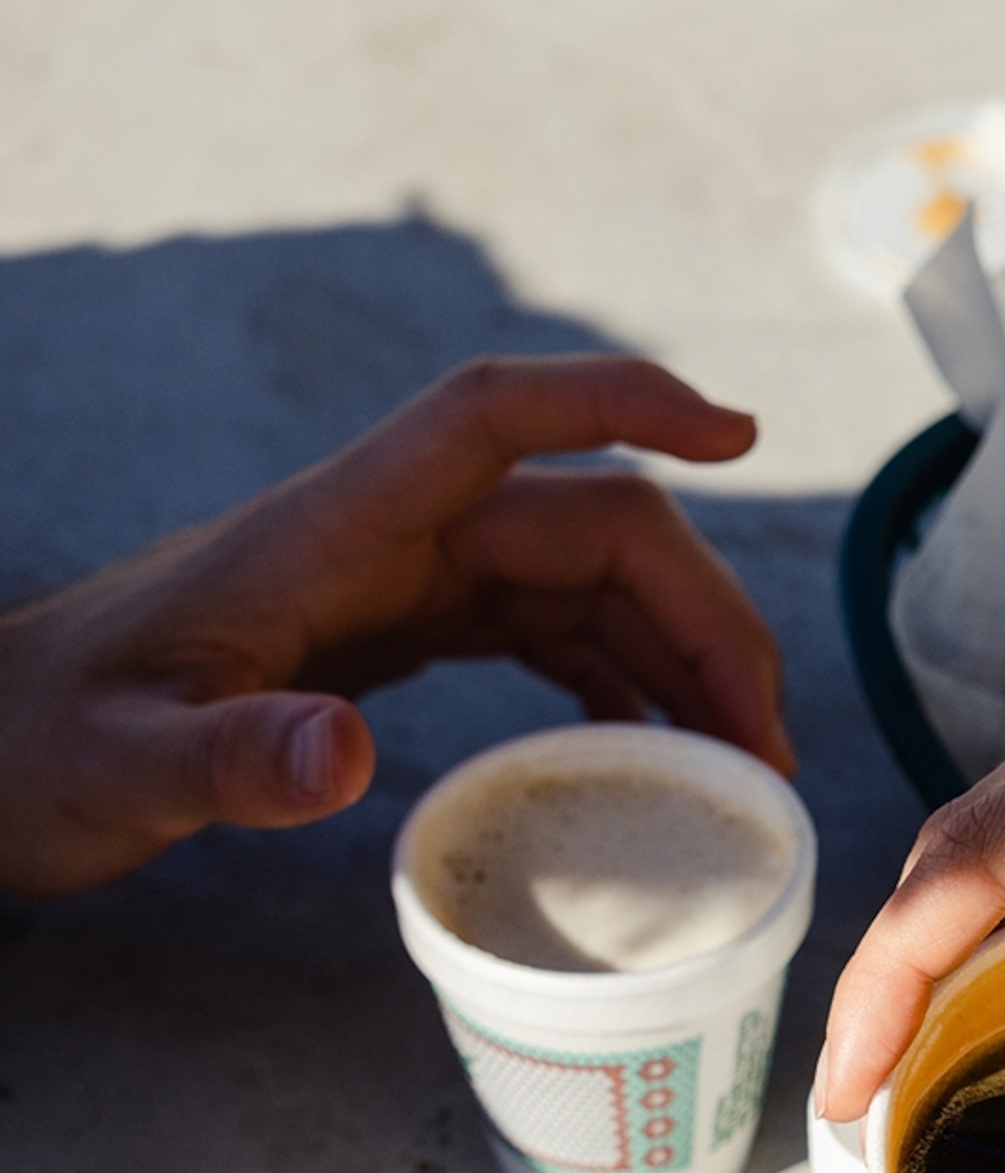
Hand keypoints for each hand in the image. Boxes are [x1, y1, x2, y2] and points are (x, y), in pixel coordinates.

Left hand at [0, 353, 793, 898]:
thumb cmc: (45, 749)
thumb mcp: (125, 770)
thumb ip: (229, 759)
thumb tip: (343, 757)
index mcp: (333, 530)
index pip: (500, 415)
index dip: (625, 402)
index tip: (738, 435)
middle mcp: (382, 536)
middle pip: (589, 521)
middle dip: (700, 612)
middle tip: (765, 748)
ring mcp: (395, 580)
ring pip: (582, 580)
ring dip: (678, 659)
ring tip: (741, 770)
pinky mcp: (392, 631)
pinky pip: (541, 631)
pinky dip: (619, 680)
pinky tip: (658, 749)